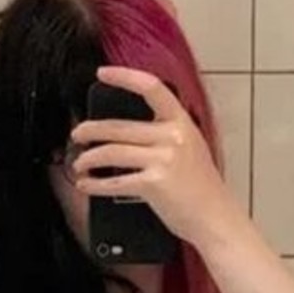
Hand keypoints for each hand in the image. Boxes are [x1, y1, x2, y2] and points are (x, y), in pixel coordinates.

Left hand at [69, 65, 236, 247]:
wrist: (216, 218)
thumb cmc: (203, 188)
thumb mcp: (191, 148)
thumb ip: (167, 133)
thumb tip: (130, 130)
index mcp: (182, 123)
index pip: (151, 88)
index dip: (124, 77)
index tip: (103, 74)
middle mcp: (172, 137)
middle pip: (119, 127)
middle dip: (90, 130)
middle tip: (77, 134)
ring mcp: (163, 160)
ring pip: (111, 151)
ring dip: (88, 158)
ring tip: (79, 163)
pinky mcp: (153, 184)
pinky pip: (115, 181)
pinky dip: (95, 184)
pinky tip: (86, 185)